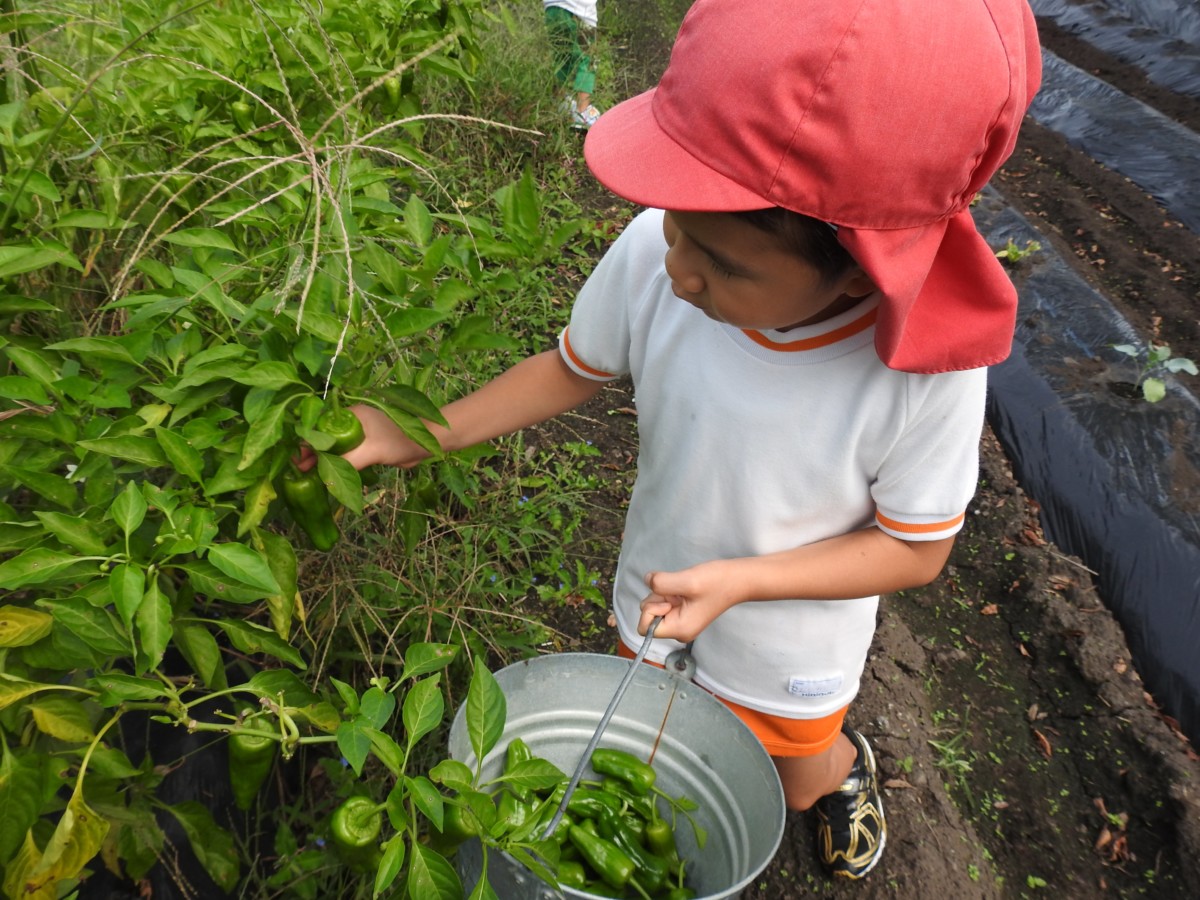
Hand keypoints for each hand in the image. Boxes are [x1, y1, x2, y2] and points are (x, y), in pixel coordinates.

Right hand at [296, 404, 431, 471]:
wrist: (426, 445)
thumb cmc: (400, 441)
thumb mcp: (371, 452)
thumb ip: (348, 462)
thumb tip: (324, 477)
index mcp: (351, 414)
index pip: (320, 426)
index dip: (307, 443)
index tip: (296, 459)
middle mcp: (352, 420)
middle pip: (325, 436)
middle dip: (312, 452)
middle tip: (299, 471)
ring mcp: (360, 432)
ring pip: (335, 445)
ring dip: (323, 458)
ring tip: (308, 474)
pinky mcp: (367, 444)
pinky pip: (346, 453)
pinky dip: (336, 461)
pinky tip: (327, 473)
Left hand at [637, 561, 741, 642]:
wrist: (739, 579)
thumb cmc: (718, 582)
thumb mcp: (687, 581)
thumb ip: (661, 583)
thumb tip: (647, 580)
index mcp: (680, 630)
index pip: (644, 627)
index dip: (651, 609)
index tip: (669, 598)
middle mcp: (679, 630)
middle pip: (648, 615)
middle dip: (658, 598)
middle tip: (679, 591)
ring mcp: (681, 621)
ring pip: (655, 606)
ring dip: (664, 593)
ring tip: (684, 589)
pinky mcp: (683, 611)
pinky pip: (665, 602)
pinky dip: (670, 592)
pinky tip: (685, 589)